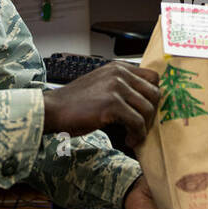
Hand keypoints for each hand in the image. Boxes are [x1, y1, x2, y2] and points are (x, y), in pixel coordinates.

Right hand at [43, 62, 159, 148]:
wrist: (53, 110)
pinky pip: (137, 123)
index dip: (153, 97)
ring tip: (132, 136)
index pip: (153, 77)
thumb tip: (145, 102)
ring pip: (148, 109)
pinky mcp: (112, 104)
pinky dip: (136, 135)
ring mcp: (116, 87)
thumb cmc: (75, 103)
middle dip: (151, 114)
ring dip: (143, 128)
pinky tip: (128, 140)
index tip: (147, 112)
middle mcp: (119, 73)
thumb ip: (122, 87)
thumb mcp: (102, 85)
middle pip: (154, 94)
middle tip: (141, 127)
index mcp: (118, 67)